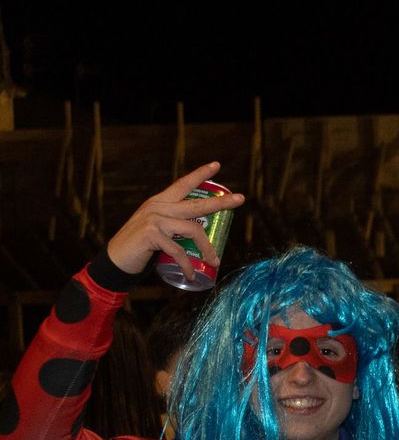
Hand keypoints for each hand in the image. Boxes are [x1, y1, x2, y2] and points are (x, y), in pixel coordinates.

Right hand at [105, 162, 244, 278]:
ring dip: (207, 248)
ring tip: (214, 262)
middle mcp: (158, 206)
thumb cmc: (140, 246)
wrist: (116, 259)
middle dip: (220, 202)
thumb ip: (173, 225)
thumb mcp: (157, 229)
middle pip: (196, 204)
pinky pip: (179, 251)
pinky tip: (192, 274)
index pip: (183, 184)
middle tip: (241, 199)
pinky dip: (188, 265)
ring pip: (193, 230)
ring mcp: (154, 219)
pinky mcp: (151, 235)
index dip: (200, 174)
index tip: (216, 165)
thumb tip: (200, 234)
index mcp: (160, 202)